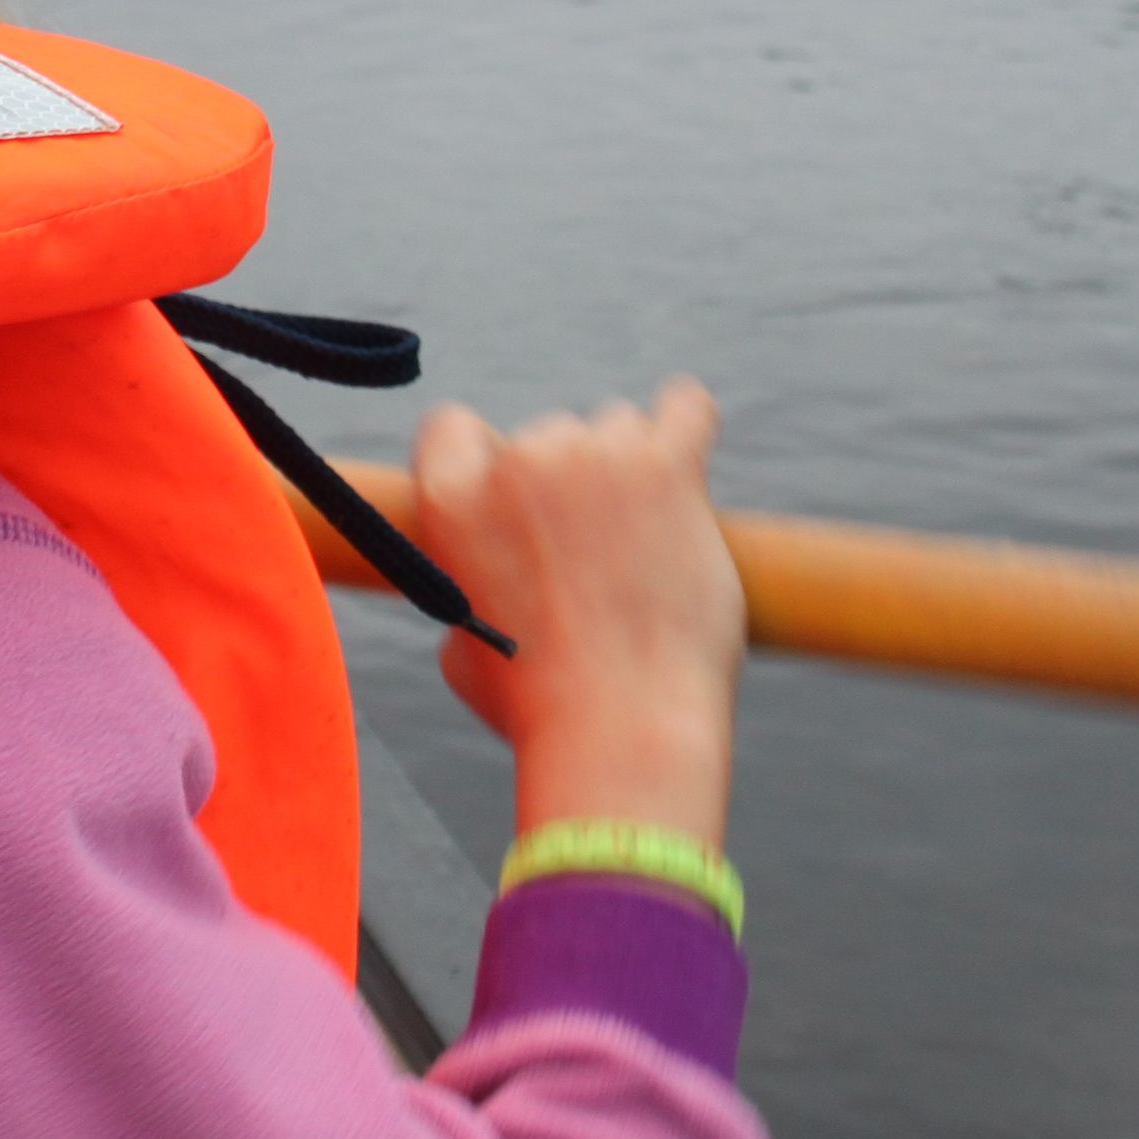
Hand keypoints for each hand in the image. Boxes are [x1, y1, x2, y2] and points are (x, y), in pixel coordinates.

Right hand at [407, 379, 742, 846]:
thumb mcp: (462, 642)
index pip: (454, 429)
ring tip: (642, 545)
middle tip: (591, 558)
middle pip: (546, 436)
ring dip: (627, 473)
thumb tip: (504, 563)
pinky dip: (686, 418)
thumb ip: (473, 577)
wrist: (621, 728)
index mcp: (451, 498)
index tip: (512, 502)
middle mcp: (518, 461)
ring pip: (617, 430)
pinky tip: (687, 431)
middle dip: (566, 486)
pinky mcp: (668, 468)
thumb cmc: (541, 705)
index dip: (485, 464)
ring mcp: (595, 458)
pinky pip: (684, 410)